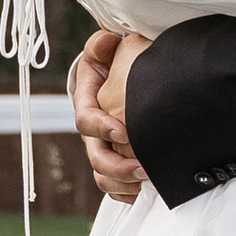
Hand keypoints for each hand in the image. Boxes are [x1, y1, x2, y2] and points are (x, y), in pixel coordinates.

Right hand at [69, 30, 145, 203]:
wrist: (118, 77)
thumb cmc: (112, 62)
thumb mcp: (104, 49)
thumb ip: (102, 45)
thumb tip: (106, 42)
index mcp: (86, 104)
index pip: (86, 121)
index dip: (102, 128)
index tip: (123, 133)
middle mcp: (92, 132)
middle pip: (96, 158)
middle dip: (118, 167)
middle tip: (144, 169)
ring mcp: (102, 149)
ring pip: (104, 177)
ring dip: (124, 184)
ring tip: (148, 183)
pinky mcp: (115, 162)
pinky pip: (116, 187)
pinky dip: (128, 194)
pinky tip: (147, 192)